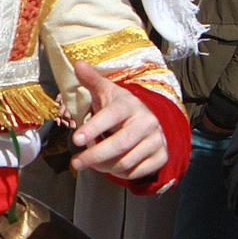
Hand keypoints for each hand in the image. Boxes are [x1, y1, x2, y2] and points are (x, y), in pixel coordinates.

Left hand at [69, 61, 168, 180]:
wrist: (148, 119)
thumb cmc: (119, 107)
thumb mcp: (106, 91)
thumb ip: (91, 80)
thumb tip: (78, 64)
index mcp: (129, 105)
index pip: (111, 116)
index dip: (93, 128)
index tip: (76, 140)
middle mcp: (146, 122)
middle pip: (120, 144)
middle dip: (95, 156)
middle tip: (76, 163)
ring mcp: (156, 140)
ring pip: (127, 161)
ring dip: (105, 166)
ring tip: (92, 163)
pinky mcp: (161, 156)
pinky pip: (137, 172)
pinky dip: (120, 174)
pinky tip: (111, 167)